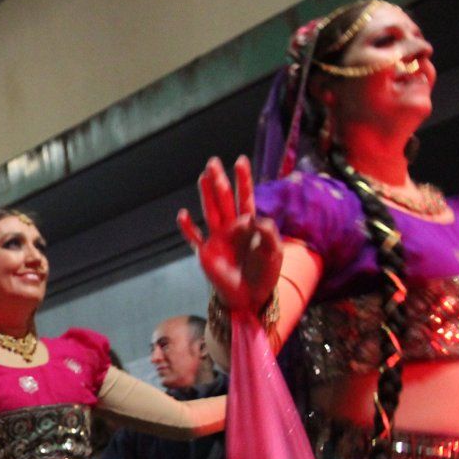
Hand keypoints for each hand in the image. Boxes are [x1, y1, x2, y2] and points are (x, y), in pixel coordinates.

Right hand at [178, 156, 281, 314]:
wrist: (250, 297)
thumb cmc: (264, 274)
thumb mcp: (275, 252)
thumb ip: (269, 233)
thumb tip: (253, 218)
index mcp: (249, 225)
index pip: (245, 198)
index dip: (243, 180)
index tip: (240, 160)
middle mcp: (231, 227)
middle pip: (224, 199)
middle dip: (219, 180)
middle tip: (213, 161)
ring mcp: (217, 239)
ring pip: (210, 211)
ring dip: (206, 194)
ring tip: (203, 176)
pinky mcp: (206, 253)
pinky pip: (194, 238)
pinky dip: (187, 228)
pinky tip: (183, 215)